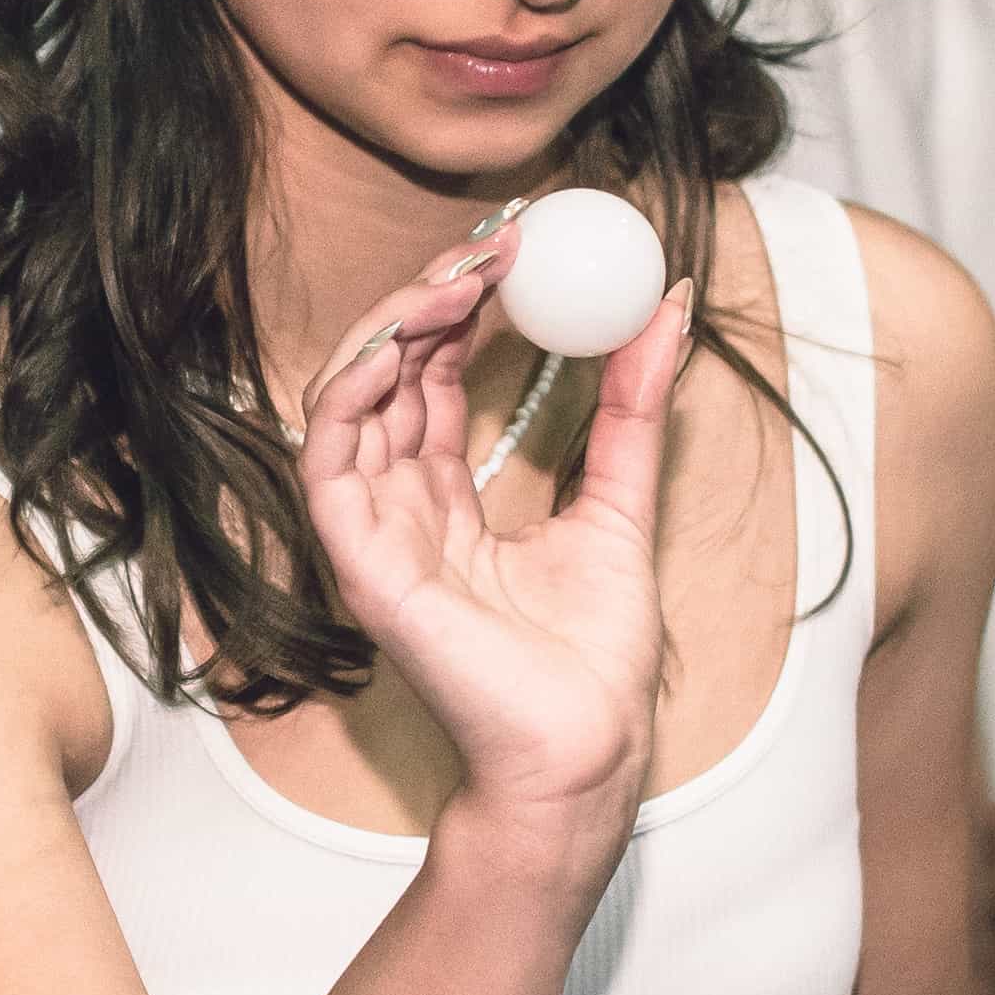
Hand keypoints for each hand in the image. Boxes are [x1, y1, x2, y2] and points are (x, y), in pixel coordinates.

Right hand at [295, 219, 697, 844]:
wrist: (589, 748)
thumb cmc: (594, 659)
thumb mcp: (623, 502)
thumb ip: (634, 408)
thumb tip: (666, 307)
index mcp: (447, 502)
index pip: (430, 380)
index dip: (461, 308)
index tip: (517, 250)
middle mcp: (400, 510)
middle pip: (385, 377)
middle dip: (428, 297)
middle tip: (493, 246)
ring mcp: (374, 536)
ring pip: (348, 400)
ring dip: (394, 326)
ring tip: (464, 279)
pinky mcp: (362, 564)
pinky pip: (328, 459)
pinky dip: (353, 389)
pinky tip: (403, 341)